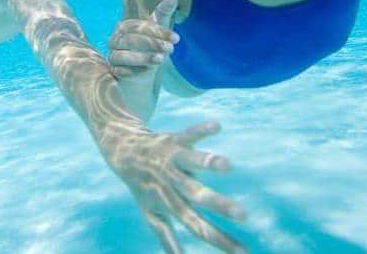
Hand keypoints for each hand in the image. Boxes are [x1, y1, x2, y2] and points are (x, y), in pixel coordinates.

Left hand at [100, 120, 246, 252]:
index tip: (246, 253)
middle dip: (220, 205)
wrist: (121, 151)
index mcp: (171, 203)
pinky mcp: (172, 140)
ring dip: (208, 162)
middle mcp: (171, 182)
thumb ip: (167, 238)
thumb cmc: (142, 186)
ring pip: (191, 162)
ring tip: (227, 165)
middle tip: (243, 215)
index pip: (198, 226)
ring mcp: (171, 160)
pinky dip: (201, 130)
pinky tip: (217, 126)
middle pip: (197, 195)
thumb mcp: (152, 214)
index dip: (221, 240)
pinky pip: (188, 134)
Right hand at [109, 0, 179, 72]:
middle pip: (130, 40)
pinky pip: (122, 71)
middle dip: (152, 44)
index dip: (158, 31)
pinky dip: (136, 71)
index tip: (177, 38)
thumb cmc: (150, 46)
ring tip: (161, 59)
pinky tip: (149, 71)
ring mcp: (112, 56)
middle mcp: (114, 40)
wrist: (142, 71)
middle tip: (171, 49)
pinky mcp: (114, 72)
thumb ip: (163, 12)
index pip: (138, 26)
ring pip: (123, 56)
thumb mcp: (158, 29)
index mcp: (123, 27)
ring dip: (143, 57)